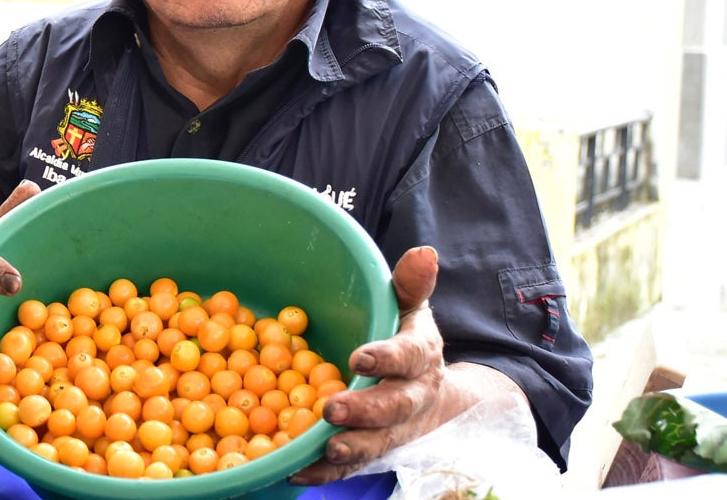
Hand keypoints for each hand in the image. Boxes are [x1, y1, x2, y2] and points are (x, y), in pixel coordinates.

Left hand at [289, 246, 523, 484]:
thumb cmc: (405, 340)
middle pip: (394, 408)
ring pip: (377, 444)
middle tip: (334, 409)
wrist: (430, 394)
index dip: (387, 358)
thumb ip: (410, 283)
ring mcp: (394, 430)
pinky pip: (350, 468)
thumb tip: (424, 252)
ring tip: (327, 449)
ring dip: (352, 449)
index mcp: (420, 356)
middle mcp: (412, 397)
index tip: (360, 358)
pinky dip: (324, 474)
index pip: (409, 356)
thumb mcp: (410, 307)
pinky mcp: (373, 452)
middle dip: (366, 411)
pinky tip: (296, 471)